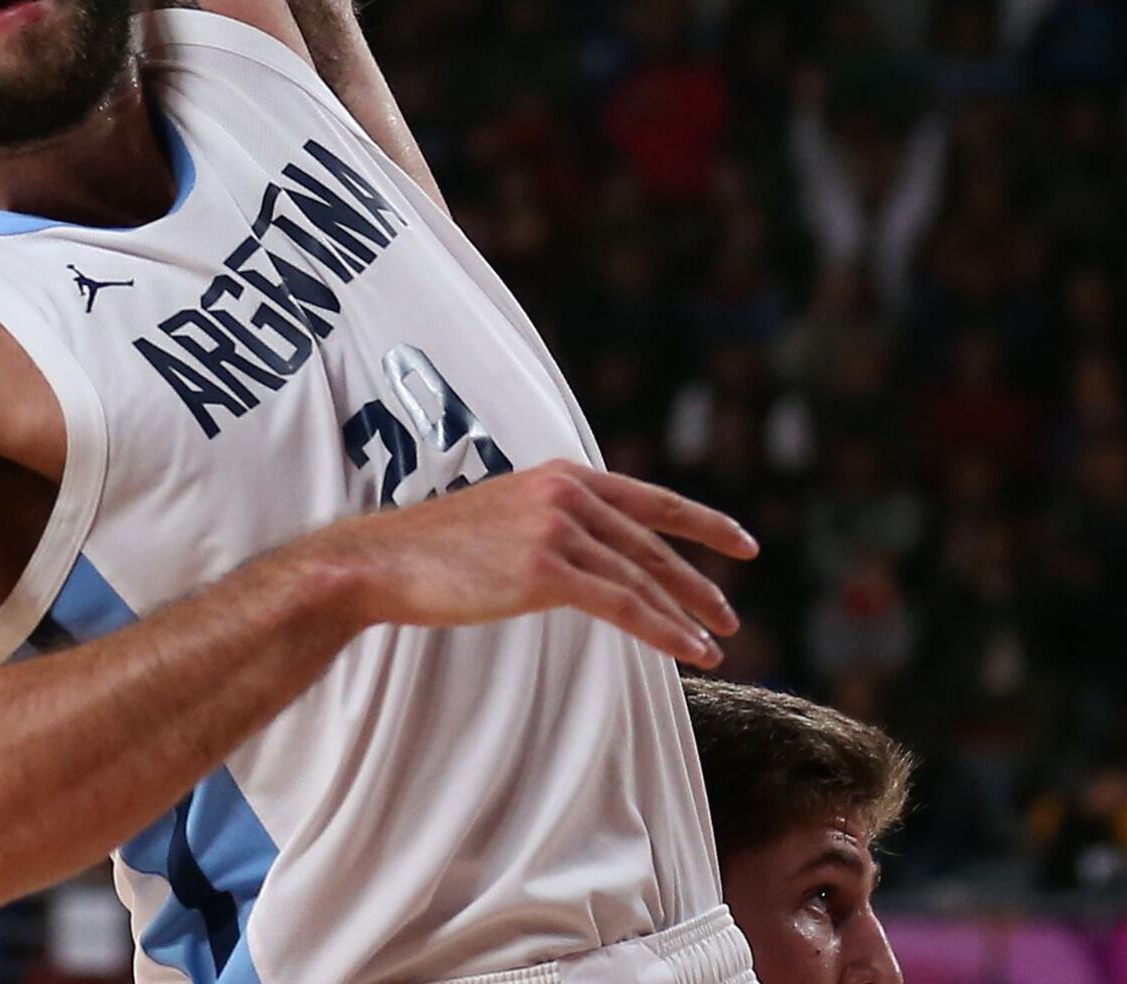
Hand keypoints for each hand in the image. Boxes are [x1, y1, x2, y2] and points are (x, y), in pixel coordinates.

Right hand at [311, 460, 755, 666]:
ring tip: (716, 643)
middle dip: (698, 582)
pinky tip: (690, 651)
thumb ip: (557, 522)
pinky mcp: (545, 571)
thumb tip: (595, 556)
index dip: (703, 522)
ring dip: (686, 614)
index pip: (651, 500)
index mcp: (564, 475)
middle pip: (653, 543)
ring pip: (641, 578)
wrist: (384, 561)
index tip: (742, 543)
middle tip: (731, 614)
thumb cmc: (439, 550)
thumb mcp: (510, 514)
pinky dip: (664, 630)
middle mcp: (568, 493)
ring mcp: (558, 529)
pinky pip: (622, 606)